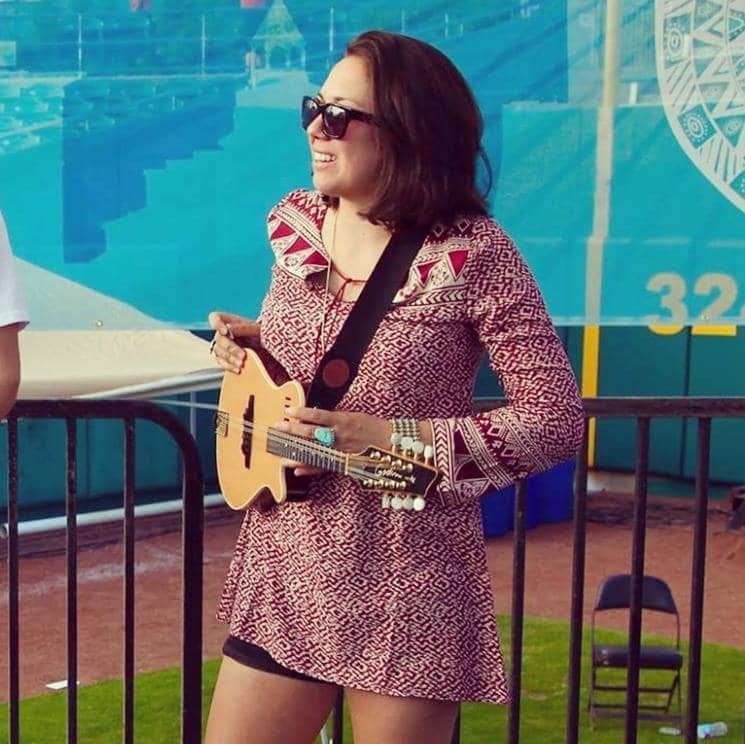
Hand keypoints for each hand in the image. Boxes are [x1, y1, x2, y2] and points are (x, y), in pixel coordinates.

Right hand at [208, 311, 260, 373]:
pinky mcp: (223, 358)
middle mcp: (222, 333)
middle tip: (243, 355)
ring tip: (242, 363)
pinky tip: (238, 369)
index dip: (216, 324)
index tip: (225, 332)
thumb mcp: (256, 329)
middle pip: (219, 339)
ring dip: (230, 358)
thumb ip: (244, 328)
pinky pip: (221, 362)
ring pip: (218, 352)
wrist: (264, 348)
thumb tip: (229, 329)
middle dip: (230, 348)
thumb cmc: (259, 334)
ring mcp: (221, 346)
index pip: (215, 317)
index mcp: (229, 321)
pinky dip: (229, 366)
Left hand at [275, 405, 390, 476]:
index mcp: (343, 420)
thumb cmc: (372, 427)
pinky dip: (310, 470)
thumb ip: (334, 417)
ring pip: (314, 453)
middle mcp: (340, 436)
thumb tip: (313, 415)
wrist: (390, 444)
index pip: (318, 415)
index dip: (301, 413)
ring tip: (280, 456)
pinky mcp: (343, 464)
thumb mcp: (354, 416)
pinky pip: (324, 468)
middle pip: (311, 433)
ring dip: (296, 455)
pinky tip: (297, 471)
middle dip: (292, 431)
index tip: (288, 411)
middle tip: (277, 428)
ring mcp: (341, 451)